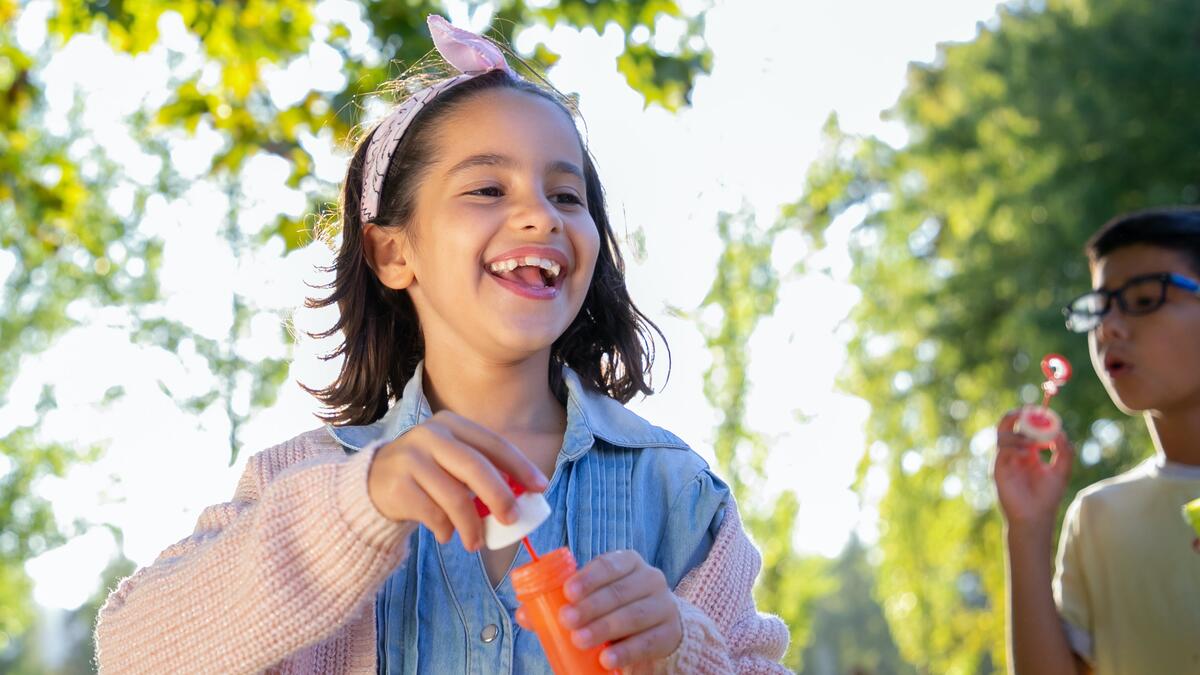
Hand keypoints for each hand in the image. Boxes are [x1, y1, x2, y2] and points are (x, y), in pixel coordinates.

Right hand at [366, 410, 547, 550]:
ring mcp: (410, 458)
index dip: (519, 466)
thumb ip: (480, 471)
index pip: (492, 443)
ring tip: (476, 543)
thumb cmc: (426, 474)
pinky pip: (432, 514)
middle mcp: (430, 435)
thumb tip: (523, 496)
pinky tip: (447, 535)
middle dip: (499, 496)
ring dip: (471, 526)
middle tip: (512, 520)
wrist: (373, 483)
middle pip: (474, 467)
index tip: (540, 487)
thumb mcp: (451, 461)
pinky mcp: (396, 485)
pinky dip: (446, 529)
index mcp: (451, 424)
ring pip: (454, 496)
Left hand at [516, 549, 681, 670]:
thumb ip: (560, 603)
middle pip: (619, 591)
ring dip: (604, 628)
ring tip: (580, 640)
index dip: (588, 577)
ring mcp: (663, 605)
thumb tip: (523, 613)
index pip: (609, 564)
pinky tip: (607, 659)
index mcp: (627, 563)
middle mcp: (650, 578)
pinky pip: (648, 642)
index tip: (568, 592)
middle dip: (591, 606)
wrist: (657, 626)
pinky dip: (626, 651)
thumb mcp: (592, 599)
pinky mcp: (669, 633)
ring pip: (634, 615)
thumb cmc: (616, 607)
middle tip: (567, 620)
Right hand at [992, 409, 1073, 531]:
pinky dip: (1015, 446)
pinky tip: (1028, 453)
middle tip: (1028, 411)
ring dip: (1018, 433)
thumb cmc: (1048, 496)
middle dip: (1016, 415)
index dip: (1032, 418)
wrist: (1035, 516)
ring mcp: (1005, 459)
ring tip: (1033, 443)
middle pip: (1008, 425)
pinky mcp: (998, 468)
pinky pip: (1002, 449)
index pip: (1025, 427)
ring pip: (1003, 434)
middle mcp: (1015, 452)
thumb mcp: (1063, 470)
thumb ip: (1065, 451)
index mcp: (1029, 451)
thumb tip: (1059, 432)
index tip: (1042, 411)